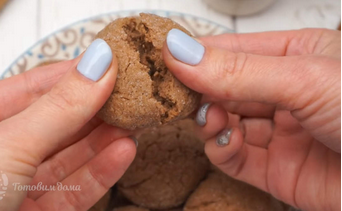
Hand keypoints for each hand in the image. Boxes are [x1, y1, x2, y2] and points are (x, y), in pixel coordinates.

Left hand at [0, 39, 135, 210]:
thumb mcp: (6, 144)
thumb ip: (59, 107)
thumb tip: (98, 64)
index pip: (35, 86)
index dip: (76, 74)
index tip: (112, 63)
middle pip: (58, 121)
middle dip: (96, 109)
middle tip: (132, 94)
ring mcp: (18, 184)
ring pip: (70, 157)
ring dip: (105, 140)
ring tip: (134, 121)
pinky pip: (74, 189)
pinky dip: (101, 172)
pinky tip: (124, 151)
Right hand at [163, 28, 340, 210]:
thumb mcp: (305, 79)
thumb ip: (238, 70)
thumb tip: (181, 51)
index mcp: (295, 56)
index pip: (231, 49)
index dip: (196, 53)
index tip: (164, 57)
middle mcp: (283, 93)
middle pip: (222, 87)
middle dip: (199, 90)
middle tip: (176, 93)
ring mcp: (276, 131)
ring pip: (222, 122)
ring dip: (208, 120)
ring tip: (208, 118)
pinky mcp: (273, 168)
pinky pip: (231, 155)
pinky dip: (219, 148)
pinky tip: (223, 140)